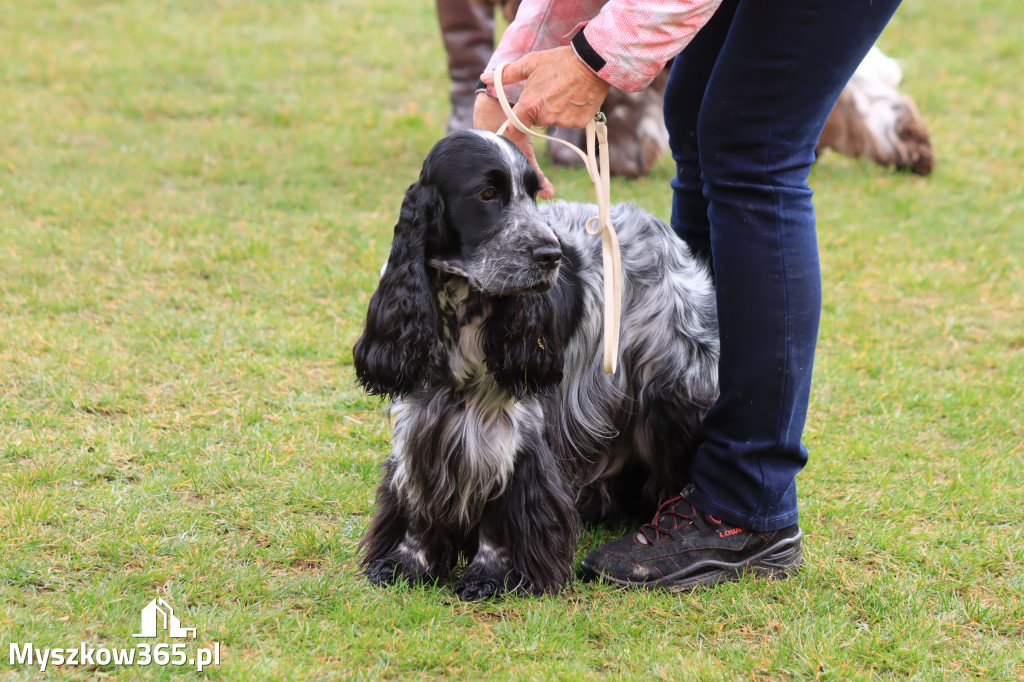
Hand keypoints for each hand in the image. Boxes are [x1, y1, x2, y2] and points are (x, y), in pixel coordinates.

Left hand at [478, 46, 609, 197]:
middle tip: (548, 92)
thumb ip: (506, 75)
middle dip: (539, 110)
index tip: (516, 120)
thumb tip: (484, 78)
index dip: (514, 124)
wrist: (592, 61)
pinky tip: (575, 98)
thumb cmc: (559, 61)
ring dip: (556, 111)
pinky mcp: (579, 123)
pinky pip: (570, 122)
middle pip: (536, 122)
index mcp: (530, 105)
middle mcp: (546, 117)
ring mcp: (564, 121)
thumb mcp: (530, 63)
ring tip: (563, 92)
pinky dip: (571, 113)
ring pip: (554, 122)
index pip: (515, 127)